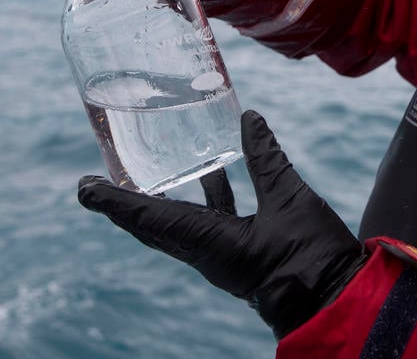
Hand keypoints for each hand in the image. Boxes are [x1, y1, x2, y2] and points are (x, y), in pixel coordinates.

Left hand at [77, 111, 367, 338]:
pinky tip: (215, 169)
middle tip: (95, 183)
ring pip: (178, 222)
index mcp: (207, 242)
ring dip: (159, 198)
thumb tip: (248, 118)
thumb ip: (267, 158)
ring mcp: (220, 253)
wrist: (333, 298)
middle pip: (151, 224)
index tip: (83, 188)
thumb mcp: (289, 199)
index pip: (148, 217)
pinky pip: (209, 220)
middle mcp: (204, 251)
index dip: (114, 200)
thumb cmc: (309, 256)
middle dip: (123, 203)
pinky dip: (204, 195)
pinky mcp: (239, 251)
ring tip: (145, 169)